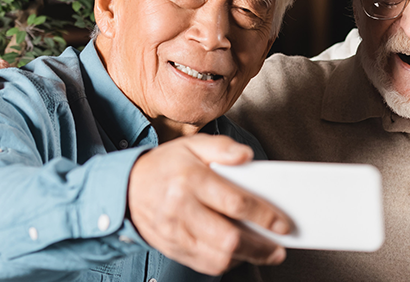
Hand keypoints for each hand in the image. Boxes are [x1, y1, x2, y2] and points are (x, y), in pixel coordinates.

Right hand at [127, 134, 291, 274]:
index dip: (264, 216)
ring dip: (246, 259)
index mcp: (190, 180)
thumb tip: (247, 156)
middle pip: (228, 238)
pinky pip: (204, 264)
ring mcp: (175, 233)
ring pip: (217, 257)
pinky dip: (226, 263)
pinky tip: (238, 254)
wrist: (126, 187)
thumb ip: (222, 147)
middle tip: (278, 249)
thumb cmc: (166, 165)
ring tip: (264, 253)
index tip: (283, 224)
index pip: (235, 203)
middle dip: (260, 247)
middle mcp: (181, 209)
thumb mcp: (192, 145)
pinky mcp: (172, 248)